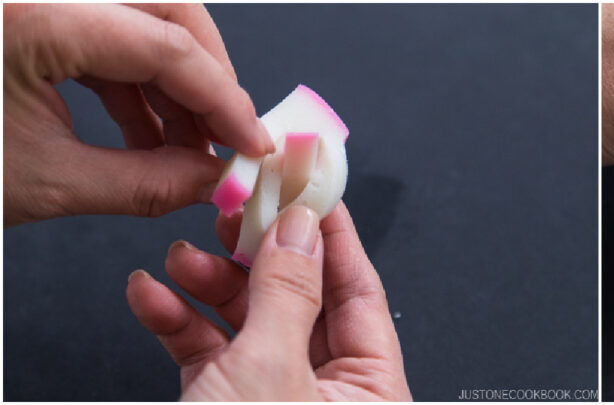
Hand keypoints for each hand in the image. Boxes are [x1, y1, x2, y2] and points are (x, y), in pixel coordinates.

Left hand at [4, 3, 273, 226]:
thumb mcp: (45, 183)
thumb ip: (144, 182)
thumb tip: (216, 182)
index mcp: (34, 18)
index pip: (167, 46)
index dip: (223, 100)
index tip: (253, 144)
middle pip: (168, 10)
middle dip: (209, 76)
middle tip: (228, 135)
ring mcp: (37, 0)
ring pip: (145, 19)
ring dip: (176, 83)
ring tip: (187, 148)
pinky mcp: (35, 15)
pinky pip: (108, 34)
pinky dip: (138, 82)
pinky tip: (149, 133)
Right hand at [125, 203, 412, 400]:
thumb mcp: (269, 376)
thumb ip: (288, 295)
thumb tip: (303, 229)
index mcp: (370, 392)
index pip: (360, 292)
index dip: (334, 234)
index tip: (312, 185)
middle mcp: (329, 396)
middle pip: (301, 300)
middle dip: (262, 252)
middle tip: (237, 209)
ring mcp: (275, 401)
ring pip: (250, 322)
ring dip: (211, 283)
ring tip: (182, 254)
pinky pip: (210, 355)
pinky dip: (179, 323)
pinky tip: (153, 294)